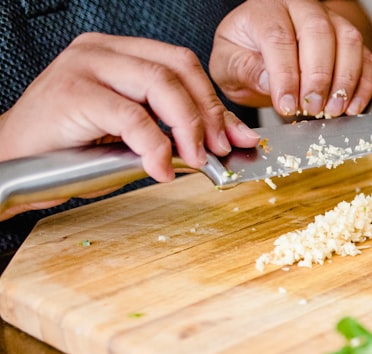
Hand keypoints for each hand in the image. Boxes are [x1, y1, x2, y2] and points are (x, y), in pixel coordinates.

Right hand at [0, 33, 260, 183]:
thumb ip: (173, 129)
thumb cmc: (71, 151)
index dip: (215, 102)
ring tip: (194, 161)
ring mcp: (85, 67)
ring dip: (188, 128)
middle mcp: (101, 50)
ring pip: (161, 86)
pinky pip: (133, 118)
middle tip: (219, 151)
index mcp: (118, 52)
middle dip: (209, 113)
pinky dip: (156, 148)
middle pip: (178, 68)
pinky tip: (161, 171)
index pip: (182, 64)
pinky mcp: (73, 93)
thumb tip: (226, 141)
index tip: (236, 137)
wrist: (12, 162)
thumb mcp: (133, 136)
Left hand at [210, 0, 371, 117]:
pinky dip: (363, 85)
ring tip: (332, 111)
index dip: (285, 75)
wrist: (263, 55)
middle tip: (312, 108)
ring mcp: (331, 20)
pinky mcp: (349, 41)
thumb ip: (244, 70)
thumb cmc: (245, 57)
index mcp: (266, 9)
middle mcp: (301, 8)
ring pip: (349, 40)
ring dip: (344, 80)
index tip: (286, 106)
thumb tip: (270, 83)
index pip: (278, 37)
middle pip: (319, 32)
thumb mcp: (229, 65)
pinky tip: (351, 108)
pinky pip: (365, 57)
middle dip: (318, 76)